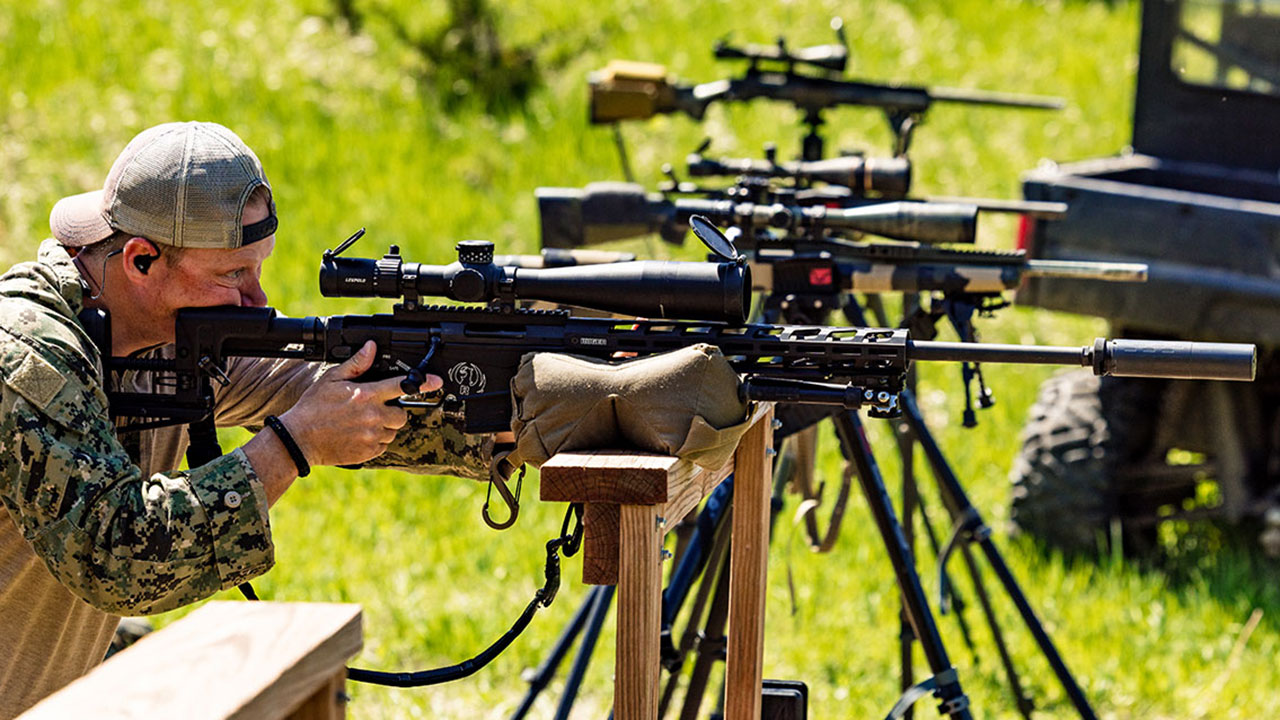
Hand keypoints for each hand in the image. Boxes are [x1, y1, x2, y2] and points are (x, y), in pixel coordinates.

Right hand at [279, 341, 440, 466]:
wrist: (300, 439)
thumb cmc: (313, 408)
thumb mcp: (332, 379)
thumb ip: (356, 364)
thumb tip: (371, 347)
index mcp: (367, 395)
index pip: (402, 386)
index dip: (422, 383)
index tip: (436, 381)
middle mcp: (374, 416)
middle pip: (402, 414)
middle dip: (393, 411)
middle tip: (375, 409)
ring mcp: (372, 436)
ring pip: (393, 431)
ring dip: (384, 427)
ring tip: (362, 423)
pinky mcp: (368, 452)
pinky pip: (383, 445)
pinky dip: (376, 441)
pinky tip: (358, 434)